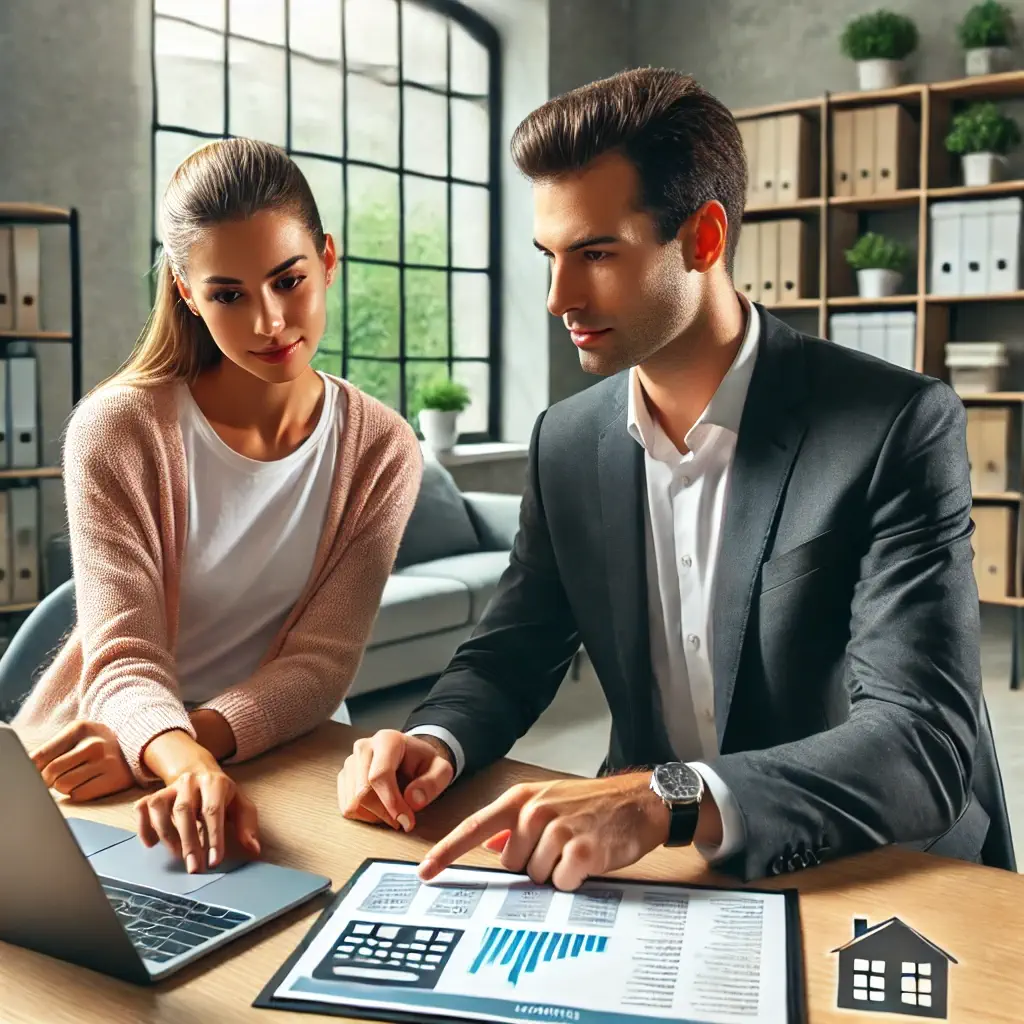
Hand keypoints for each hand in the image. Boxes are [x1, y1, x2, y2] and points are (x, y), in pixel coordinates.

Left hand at [30, 720, 133, 801]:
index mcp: (80, 728)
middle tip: (58, 776)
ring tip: (76, 777)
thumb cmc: (99, 742)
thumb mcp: (77, 735)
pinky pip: (80, 795)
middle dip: (49, 779)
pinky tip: (88, 783)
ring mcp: (107, 763)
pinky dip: (78, 793)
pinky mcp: (115, 780)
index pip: (40, 755)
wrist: (141, 744)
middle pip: (50, 773)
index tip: (36, 771)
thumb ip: (52, 748)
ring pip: (63, 786)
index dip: (33, 768)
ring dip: (64, 786)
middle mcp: (94, 744)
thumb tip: (28, 769)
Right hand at [134, 762, 259, 873]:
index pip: (213, 811)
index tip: (214, 861)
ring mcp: (170, 787)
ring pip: (159, 808)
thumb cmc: (223, 796)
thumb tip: (254, 849)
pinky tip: (152, 844)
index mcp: (215, 783)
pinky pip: (142, 808)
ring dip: (166, 835)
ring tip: (177, 855)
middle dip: (189, 842)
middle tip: (194, 868)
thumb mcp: (240, 806)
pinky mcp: (154, 794)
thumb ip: (247, 826)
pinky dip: (144, 828)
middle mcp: (190, 782)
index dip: (214, 837)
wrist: (200, 773)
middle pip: (185, 811)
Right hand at [338, 730, 454, 832]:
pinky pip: (346, 807)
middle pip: (363, 792)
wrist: (409, 757)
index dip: (392, 802)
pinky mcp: (344, 777)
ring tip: (393, 811)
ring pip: (352, 802)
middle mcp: (363, 747)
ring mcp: (350, 762)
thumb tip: (412, 800)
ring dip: (374, 816)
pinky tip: (380, 809)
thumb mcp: (440, 770)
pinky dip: (364, 816)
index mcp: (387, 740)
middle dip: (384, 813)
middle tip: (403, 821)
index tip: (406, 821)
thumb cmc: (423, 763)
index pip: (380, 775)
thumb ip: (432, 783)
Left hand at [418, 774, 671, 891]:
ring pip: (536, 876)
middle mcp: (534, 811)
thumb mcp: (549, 801)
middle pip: (510, 864)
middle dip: (531, 864)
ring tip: (577, 848)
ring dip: (555, 871)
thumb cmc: (592, 804)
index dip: (447, 852)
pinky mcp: (580, 851)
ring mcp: (557, 830)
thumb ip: (515, 823)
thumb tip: (489, 845)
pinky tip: (588, 859)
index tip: (426, 872)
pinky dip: (574, 879)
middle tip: (559, 846)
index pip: (474, 827)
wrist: (637, 801)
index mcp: (521, 798)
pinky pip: (561, 883)